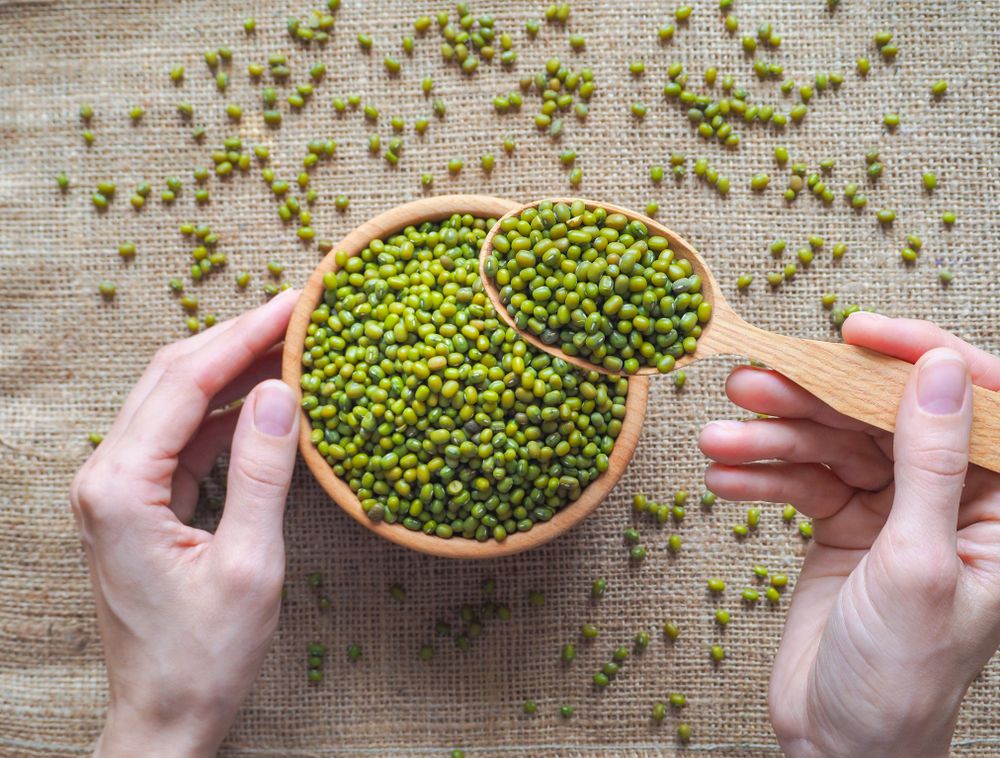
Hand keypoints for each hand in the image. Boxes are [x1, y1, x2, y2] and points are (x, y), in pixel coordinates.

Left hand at [70, 290, 300, 756]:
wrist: (165, 715)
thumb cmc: (204, 656)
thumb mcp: (249, 564)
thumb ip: (263, 473)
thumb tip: (280, 392)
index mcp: (121, 486)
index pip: (187, 380)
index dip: (246, 335)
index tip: (296, 306)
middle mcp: (106, 475)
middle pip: (173, 376)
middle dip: (237, 338)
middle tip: (298, 313)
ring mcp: (117, 487)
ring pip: (176, 400)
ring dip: (232, 370)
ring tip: (290, 348)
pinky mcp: (136, 501)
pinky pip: (183, 436)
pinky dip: (225, 413)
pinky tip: (266, 403)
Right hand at [699, 313, 999, 757]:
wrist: (839, 743)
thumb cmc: (900, 677)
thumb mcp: (917, 565)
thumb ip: (929, 465)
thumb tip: (942, 371)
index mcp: (998, 508)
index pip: (974, 401)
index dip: (919, 354)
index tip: (855, 333)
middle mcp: (950, 497)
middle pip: (883, 415)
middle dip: (814, 399)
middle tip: (751, 383)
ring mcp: (894, 509)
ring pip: (833, 444)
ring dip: (772, 439)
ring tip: (717, 437)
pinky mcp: (846, 524)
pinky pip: (803, 480)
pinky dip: (762, 477)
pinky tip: (724, 478)